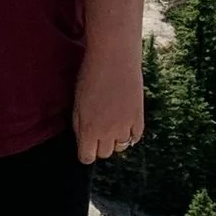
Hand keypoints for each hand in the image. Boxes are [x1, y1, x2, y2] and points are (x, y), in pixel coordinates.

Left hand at [73, 44, 144, 166]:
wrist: (114, 58)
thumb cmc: (90, 76)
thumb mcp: (77, 103)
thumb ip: (79, 125)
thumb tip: (84, 141)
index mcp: (87, 129)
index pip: (86, 158)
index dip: (85, 151)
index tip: (86, 144)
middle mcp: (107, 132)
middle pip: (104, 154)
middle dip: (100, 145)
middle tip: (99, 129)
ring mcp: (125, 126)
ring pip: (121, 147)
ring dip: (116, 139)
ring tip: (112, 122)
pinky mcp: (139, 118)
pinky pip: (136, 137)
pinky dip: (131, 133)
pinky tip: (125, 121)